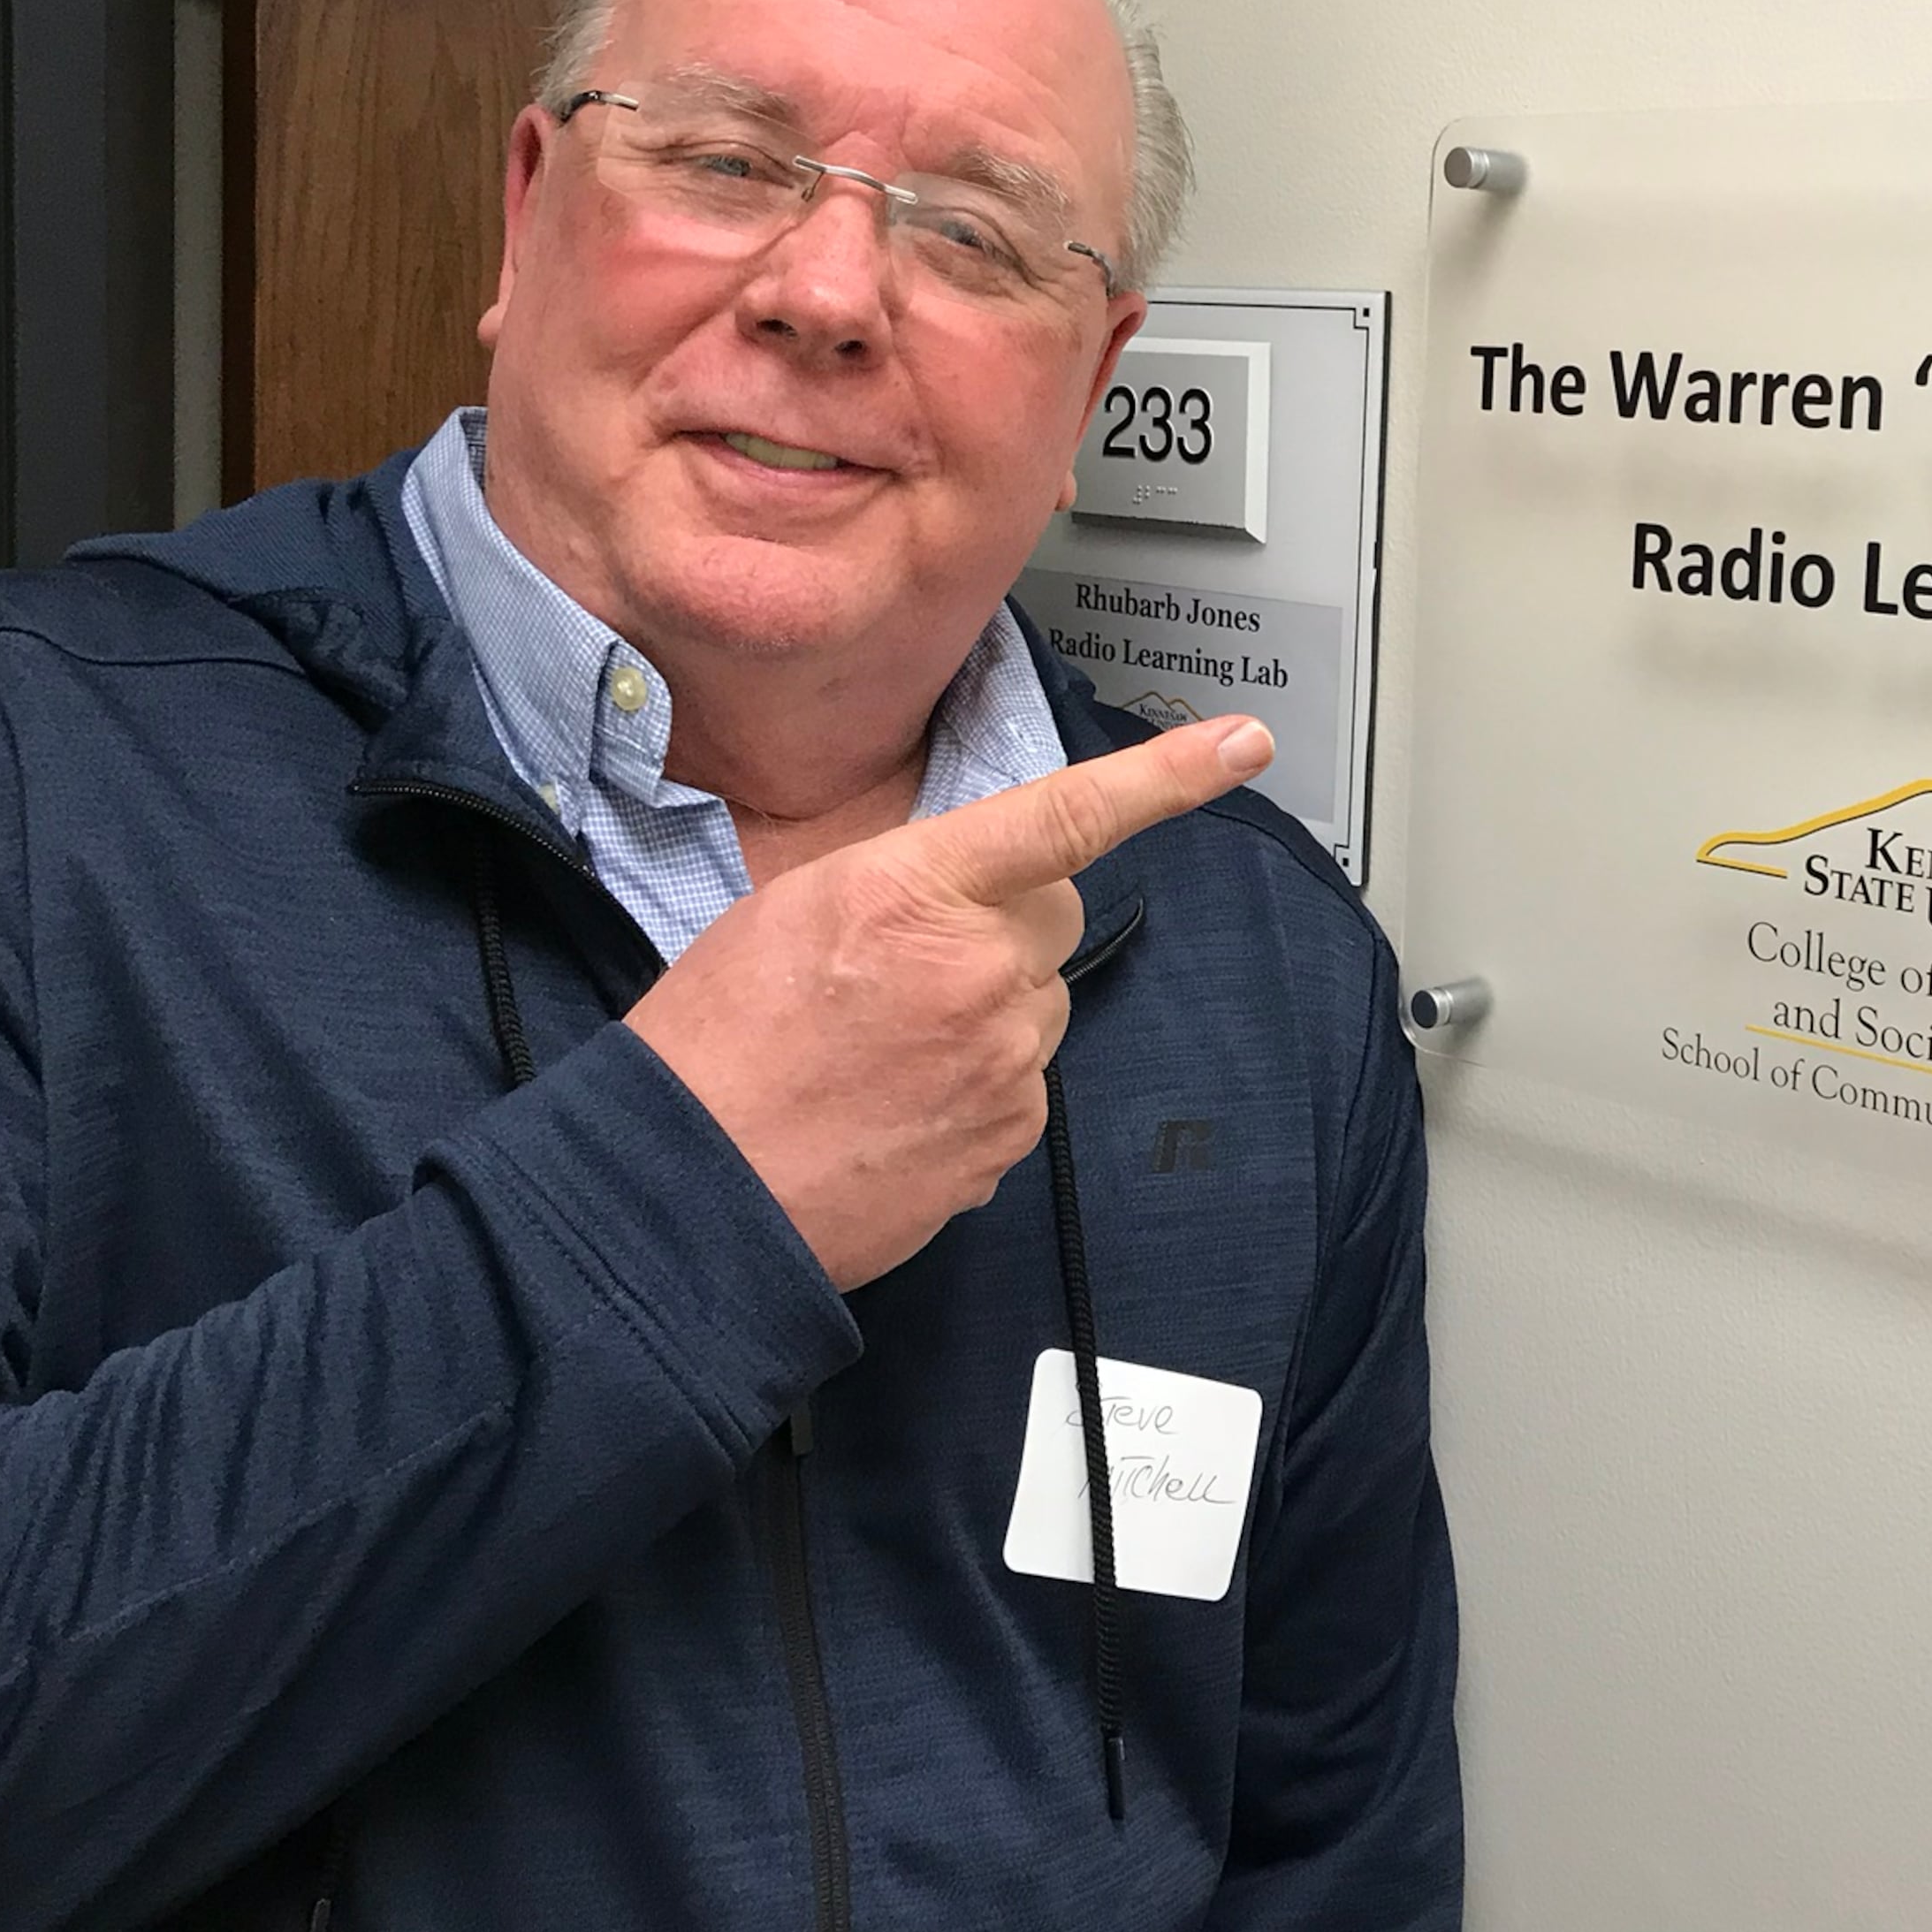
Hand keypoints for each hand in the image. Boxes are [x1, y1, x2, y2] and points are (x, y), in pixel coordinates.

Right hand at [627, 714, 1274, 1288]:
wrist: (689, 1187)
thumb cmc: (718, 1044)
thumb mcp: (794, 909)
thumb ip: (904, 884)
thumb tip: (963, 897)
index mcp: (917, 887)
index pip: (1068, 814)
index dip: (1167, 775)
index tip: (1242, 743)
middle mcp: (978, 967)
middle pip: (1054, 915)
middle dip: (1005, 927)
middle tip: (908, 968)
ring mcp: (1003, 1059)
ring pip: (1036, 1007)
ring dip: (985, 1013)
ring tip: (880, 1050)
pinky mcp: (1009, 1138)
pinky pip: (1021, 1087)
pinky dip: (975, 1090)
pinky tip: (895, 1104)